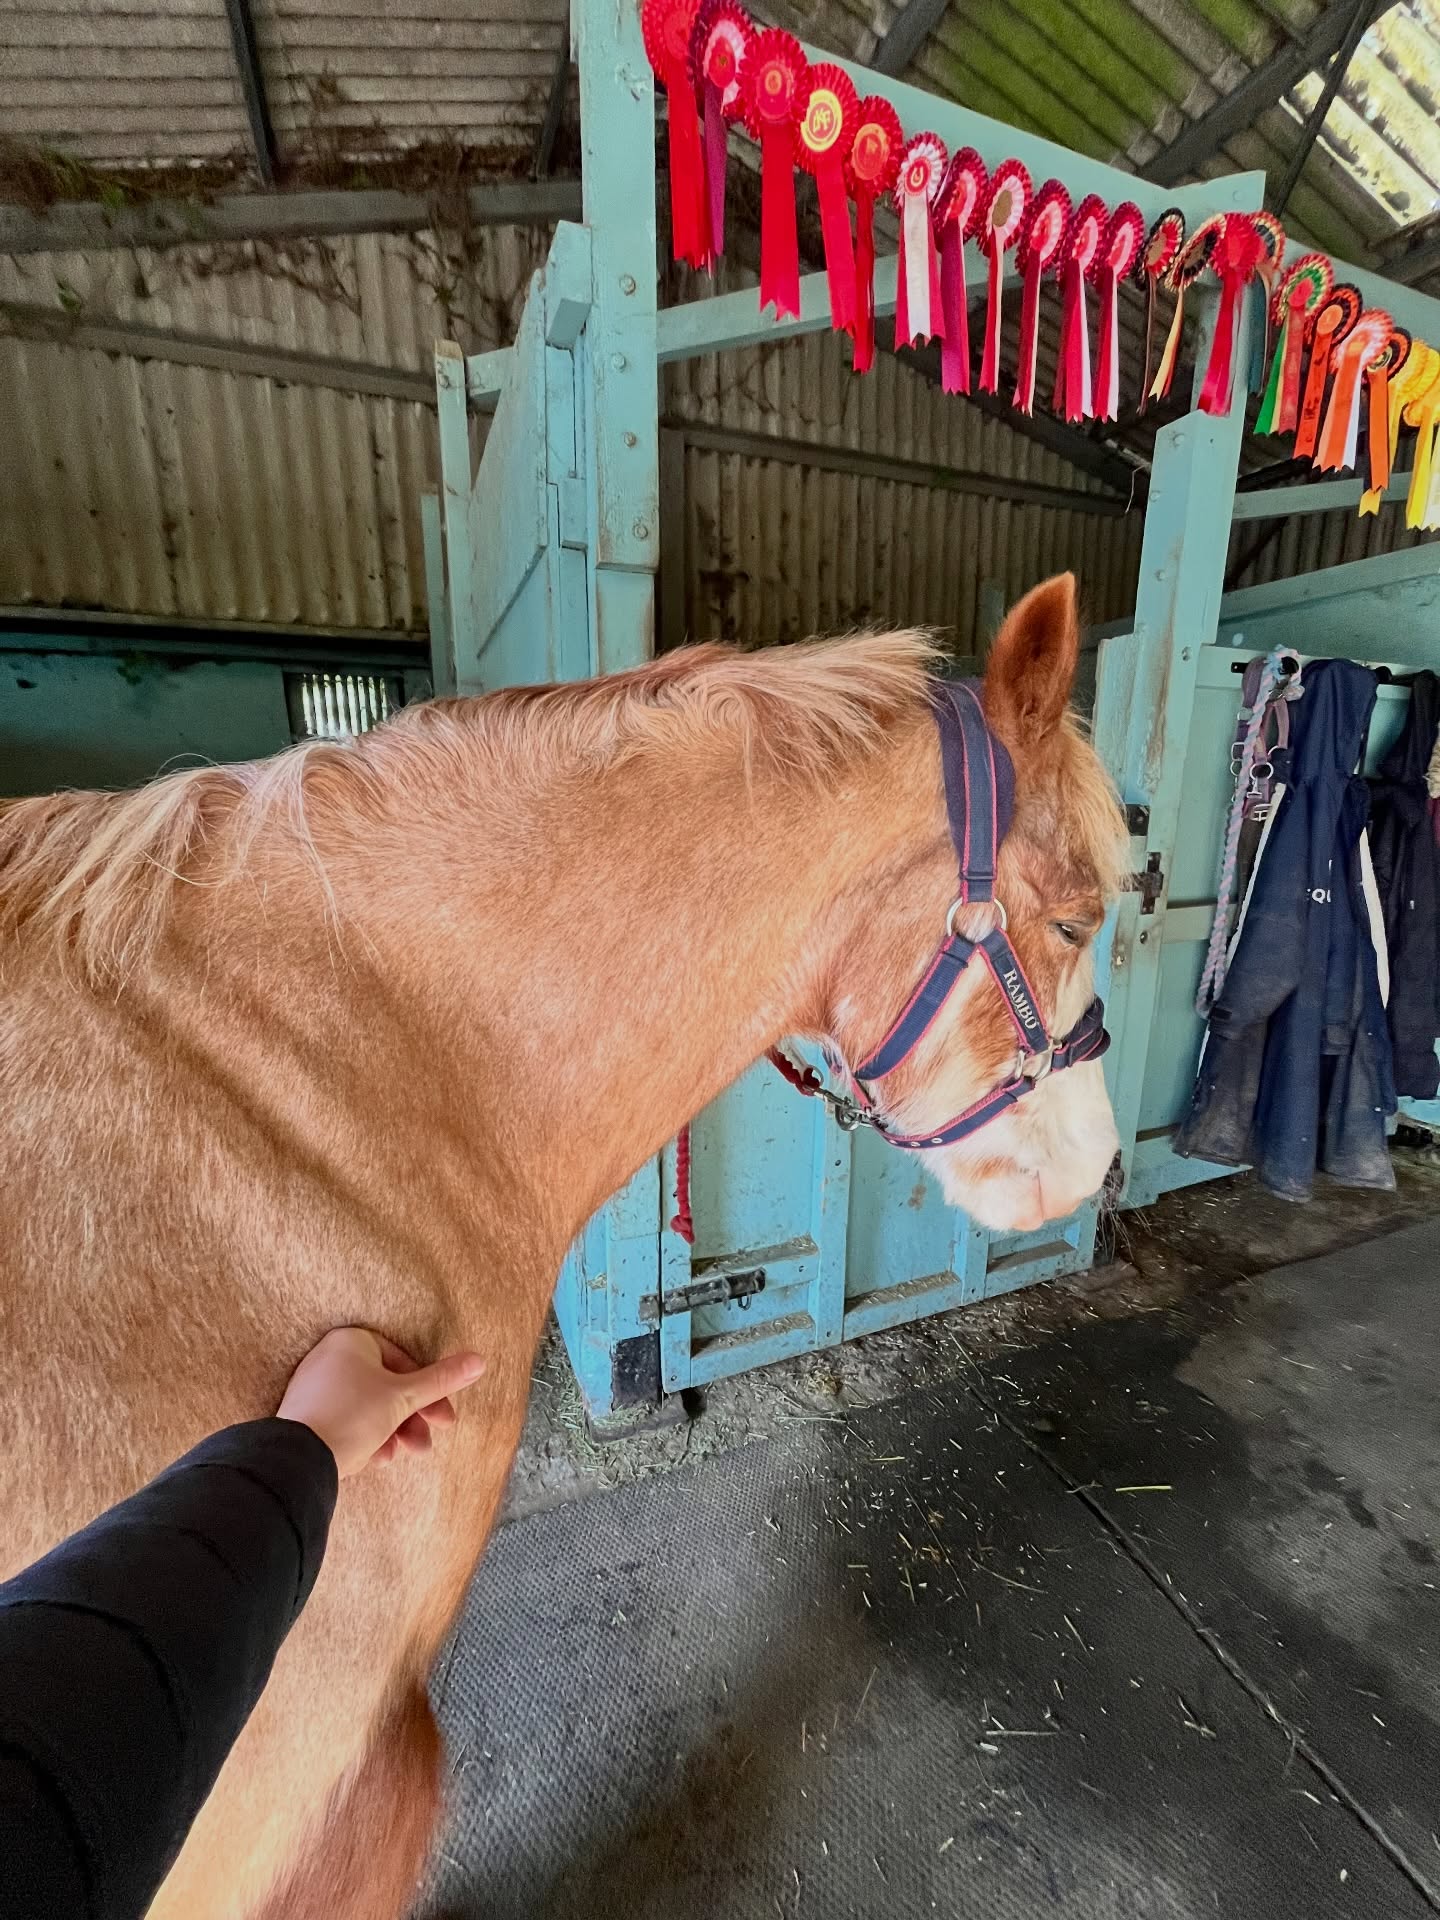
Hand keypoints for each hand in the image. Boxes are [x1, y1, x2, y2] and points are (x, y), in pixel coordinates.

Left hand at [276, 1327, 485, 1478]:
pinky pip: (346, 1422)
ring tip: (398, 1455)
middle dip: (410, 1419)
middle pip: (385, 1387)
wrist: (298, 1459)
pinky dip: (365, 1438)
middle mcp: (329, 1358)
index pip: (402, 1361)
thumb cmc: (352, 1415)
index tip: (442, 1418)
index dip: (427, 1392)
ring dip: (391, 1432)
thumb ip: (441, 1379)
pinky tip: (374, 1459)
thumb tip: (479, 1360)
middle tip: (425, 1443)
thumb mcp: (405, 1397)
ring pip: (367, 1408)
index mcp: (351, 1341)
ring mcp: (314, 1388)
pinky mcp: (305, 1416)